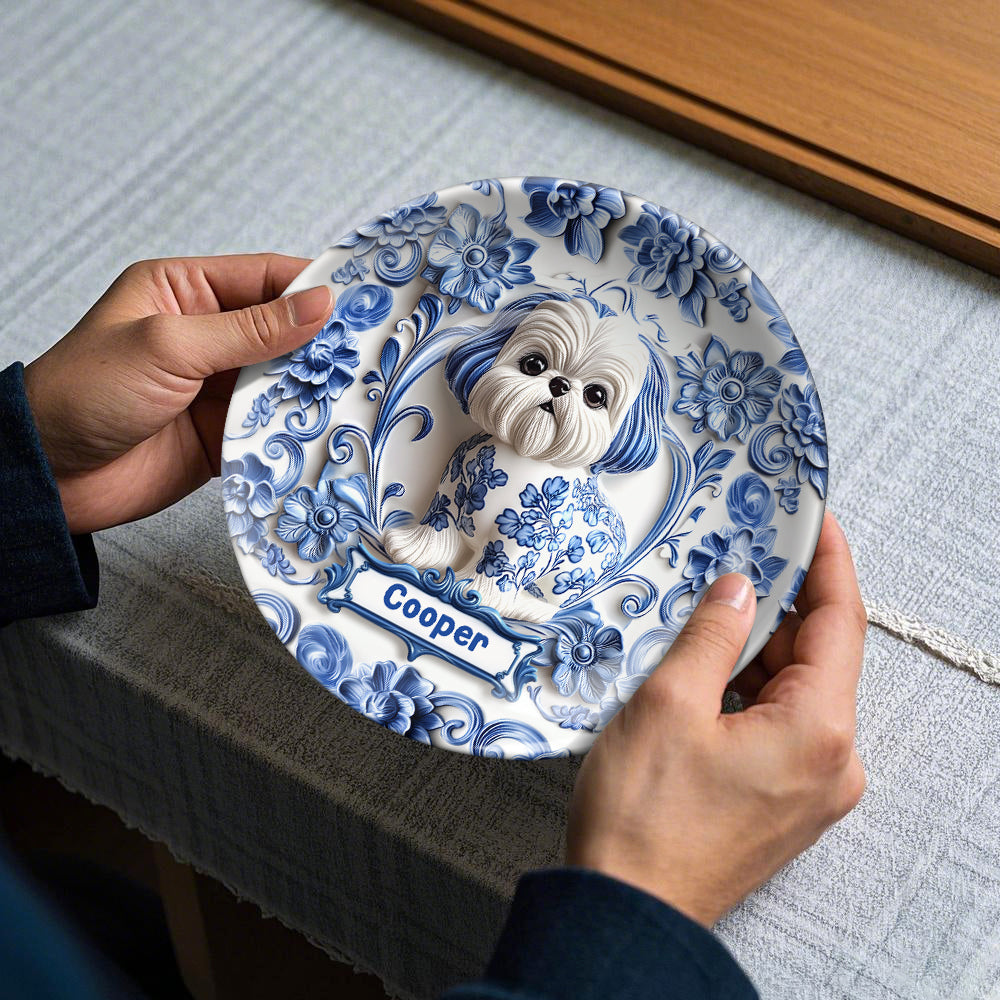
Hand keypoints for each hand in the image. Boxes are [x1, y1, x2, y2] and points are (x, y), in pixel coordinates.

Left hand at [23, 254, 332, 533]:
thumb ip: (249, 329)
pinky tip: (328, 428)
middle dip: (323, 342)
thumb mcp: (169, 345)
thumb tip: (318, 305)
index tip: (362, 299)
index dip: (312, 287)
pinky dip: (298, 429)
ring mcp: (218, 387)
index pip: (264, 279)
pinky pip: (273, 426)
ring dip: (314, 388)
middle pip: (283, 331)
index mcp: (185, 292)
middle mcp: (207, 336)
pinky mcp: (226, 434)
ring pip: (284, 381)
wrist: (51, 477)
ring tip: (359, 391)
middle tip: (373, 350)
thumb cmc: (85, 392)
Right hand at [565, 512, 865, 926]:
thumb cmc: (644, 817)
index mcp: (818, 731)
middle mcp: (832, 761)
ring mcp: (812, 786)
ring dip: (759, 648)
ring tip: (709, 610)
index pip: (840, 622)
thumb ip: (714, 633)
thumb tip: (740, 588)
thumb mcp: (670, 702)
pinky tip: (709, 666)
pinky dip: (751, 688)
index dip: (827, 563)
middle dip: (780, 605)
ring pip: (796, 689)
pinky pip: (781, 723)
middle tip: (738, 557)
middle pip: (819, 656)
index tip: (814, 521)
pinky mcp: (784, 799)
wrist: (628, 909)